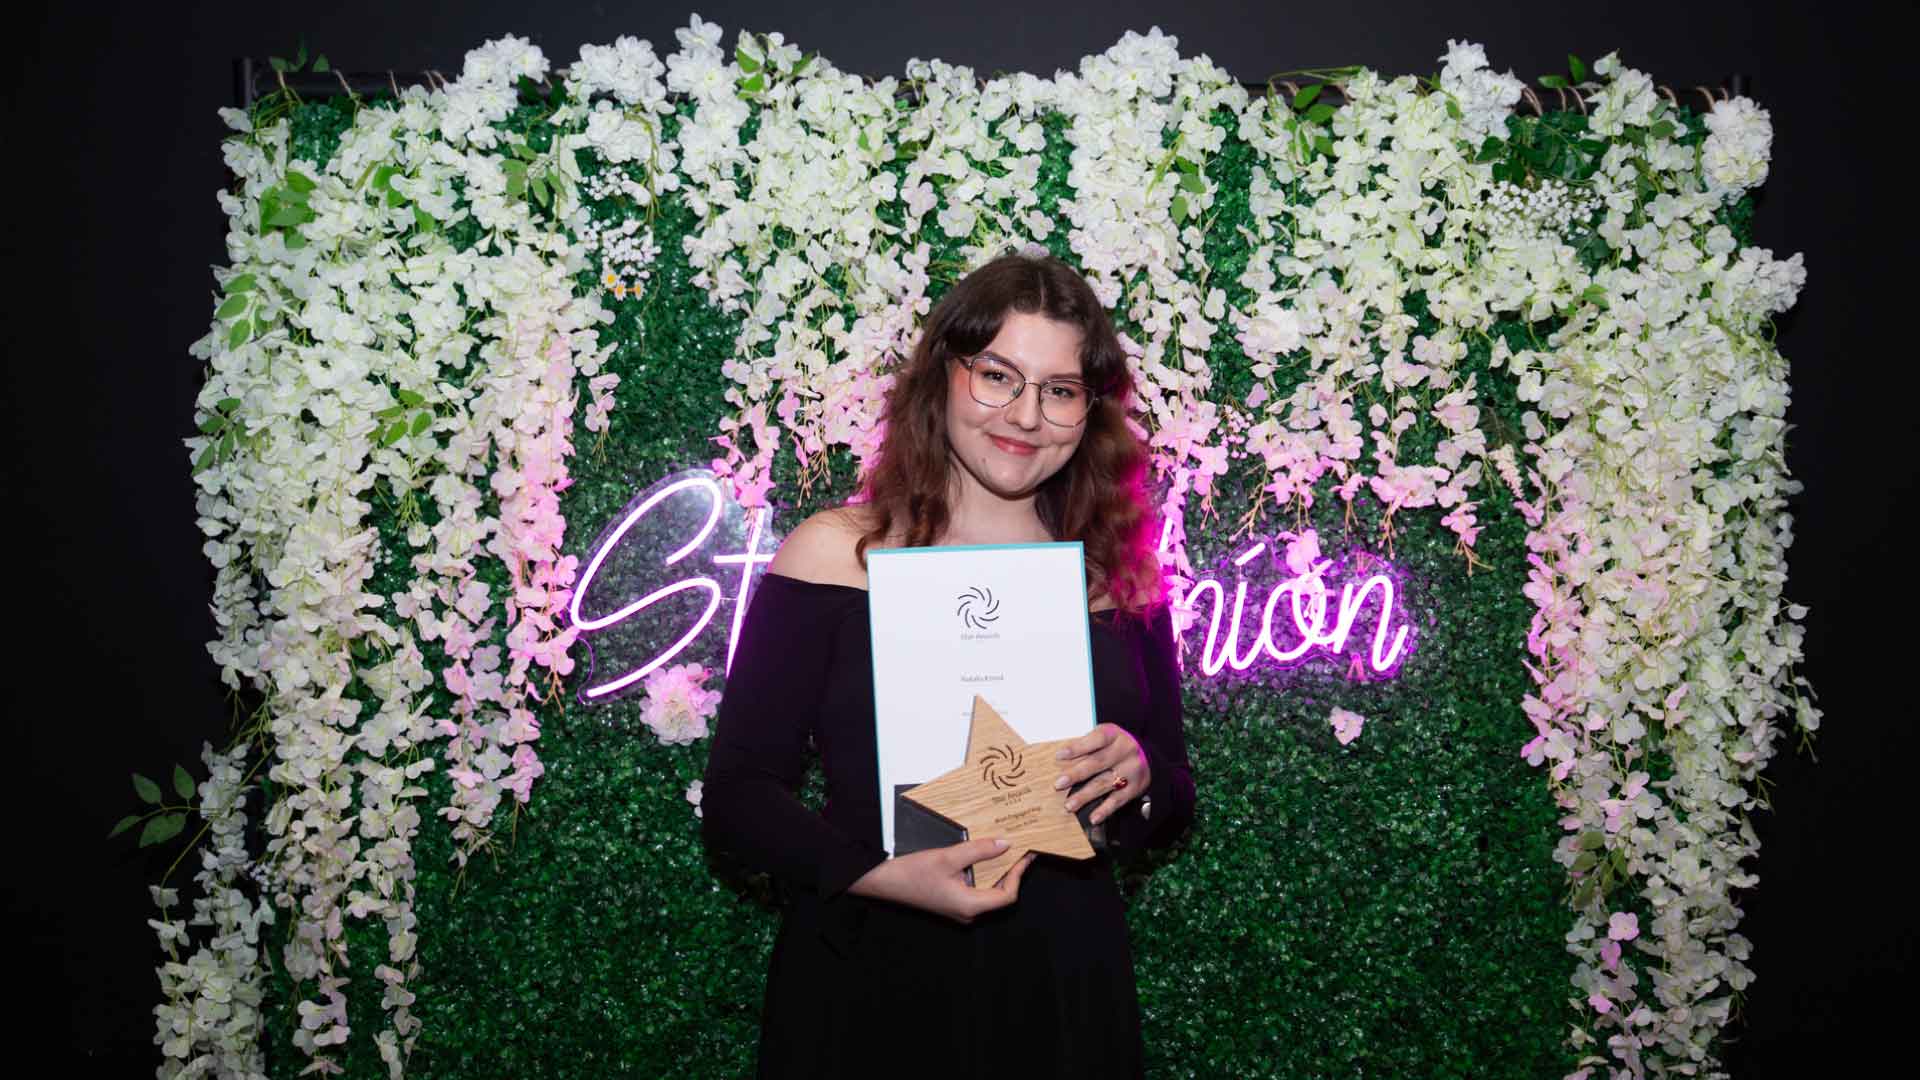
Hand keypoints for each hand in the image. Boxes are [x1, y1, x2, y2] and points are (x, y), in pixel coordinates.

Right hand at [847, 839, 1037, 924]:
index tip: (1024, 856)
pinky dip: (983, 874)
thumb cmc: (911, 873)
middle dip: (1011, 872)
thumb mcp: (948, 856)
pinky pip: (976, 890)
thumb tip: (1004, 844)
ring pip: (988, 892)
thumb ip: (978, 850)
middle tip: (1019, 850)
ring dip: (997, 872)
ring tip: (1004, 850)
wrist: (882, 883)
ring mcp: (959, 909)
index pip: (1007, 895)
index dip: (1018, 875)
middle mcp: (967, 912)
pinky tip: (983, 857)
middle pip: (1000, 895)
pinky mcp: (952, 902)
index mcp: (969, 906)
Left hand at [1054, 723, 1149, 824]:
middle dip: (1076, 774)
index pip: (1096, 739)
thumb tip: (1061, 760)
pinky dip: (1104, 810)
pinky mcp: (1135, 788)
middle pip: (1098, 762)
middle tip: (1059, 784)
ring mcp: (1131, 770)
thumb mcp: (1105, 736)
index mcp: (1114, 735)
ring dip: (1085, 796)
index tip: (1059, 755)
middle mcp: (1125, 751)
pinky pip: (1117, 800)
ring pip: (1105, 783)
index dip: (1077, 747)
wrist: (1147, 755)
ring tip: (1069, 805)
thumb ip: (1087, 745)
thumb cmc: (1117, 745)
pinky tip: (1093, 817)